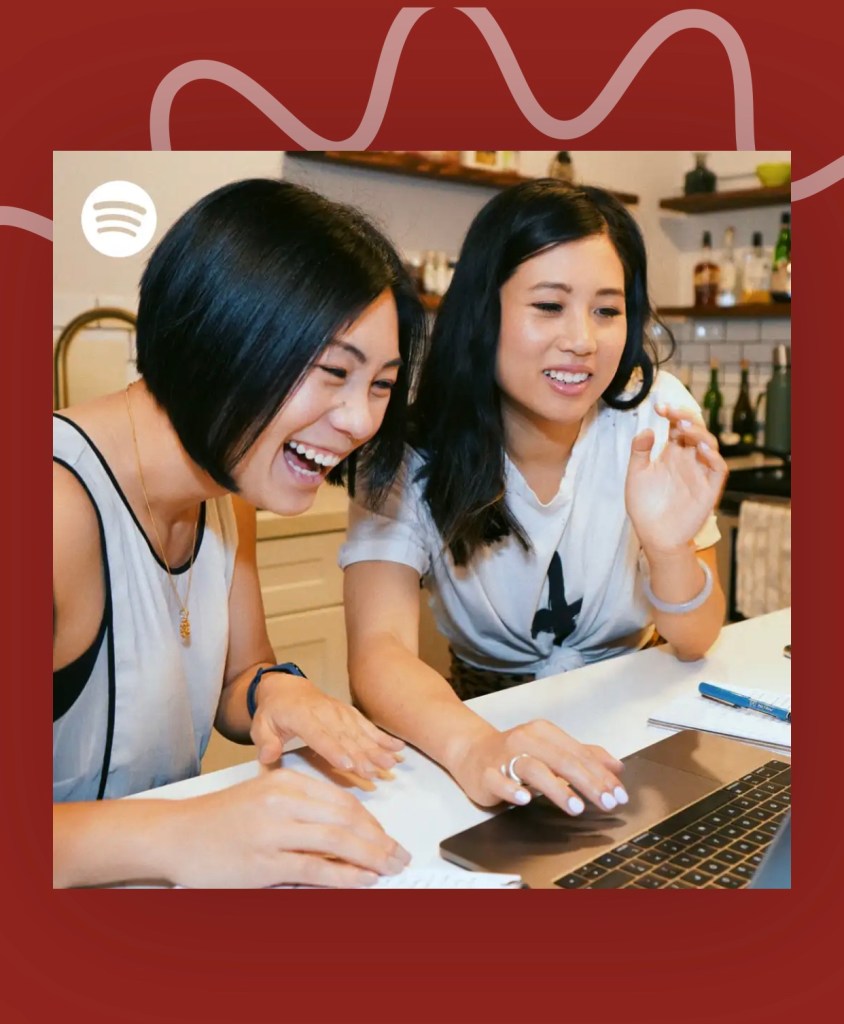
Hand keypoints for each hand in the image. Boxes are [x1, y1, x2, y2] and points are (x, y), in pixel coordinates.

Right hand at [162, 768, 410, 887]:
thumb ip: (301, 808)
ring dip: (371, 857)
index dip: (371, 821)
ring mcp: (273, 832)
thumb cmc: (218, 818)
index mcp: (284, 780)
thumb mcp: (263, 796)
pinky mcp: (264, 863)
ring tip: (390, 868)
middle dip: (379, 839)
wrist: (175, 834)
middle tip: (399, 854)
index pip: (341, 799)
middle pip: (347, 819)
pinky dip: (345, 877)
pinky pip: (315, 869)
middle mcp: (282, 801)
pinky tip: (364, 880)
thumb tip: (345, 831)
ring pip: (337, 842)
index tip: (386, 837)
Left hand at [251, 673, 403, 777]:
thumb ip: (264, 741)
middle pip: (346, 736)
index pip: (320, 735)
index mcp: (302, 715)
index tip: (349, 765)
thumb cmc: (273, 711)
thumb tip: (268, 756)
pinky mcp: (349, 714)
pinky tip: (397, 748)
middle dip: (364, 754)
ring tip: (392, 763)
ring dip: (378, 748)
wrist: (286, 688)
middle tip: (379, 770)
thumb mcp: (260, 725)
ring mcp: (339, 712)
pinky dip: (383, 737)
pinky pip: (367, 726)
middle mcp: (324, 712)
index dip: (335, 750)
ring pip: (360, 732)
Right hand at [450, 719, 626, 814]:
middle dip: (588, 783)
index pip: (579, 753)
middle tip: (607, 803)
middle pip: (562, 760)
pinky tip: (525, 800)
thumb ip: (583, 756)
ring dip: (557, 788)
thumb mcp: (551, 750)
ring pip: (534, 769)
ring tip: (576, 808)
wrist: (471, 751)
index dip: (601, 774)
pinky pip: (500, 781)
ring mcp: (504, 756)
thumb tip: (617, 767)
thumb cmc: (516, 752)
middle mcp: (525, 739)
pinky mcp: (486, 773)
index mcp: (544, 732)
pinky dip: (513, 790)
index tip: (619, 795)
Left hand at [625, 404, 726, 553]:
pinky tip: (700, 449)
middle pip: (695, 430)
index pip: (677, 426)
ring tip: (683, 428)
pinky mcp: (709, 489)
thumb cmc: (645, 507)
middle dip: (686, 417)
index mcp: (672, 453)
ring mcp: (700, 472)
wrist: (654, 536)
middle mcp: (688, 459)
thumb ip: (639, 452)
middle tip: (672, 412)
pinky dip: (712, 456)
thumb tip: (647, 429)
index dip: (672, 413)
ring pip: (709, 445)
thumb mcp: (636, 475)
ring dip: (699, 433)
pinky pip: (718, 469)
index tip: (658, 406)